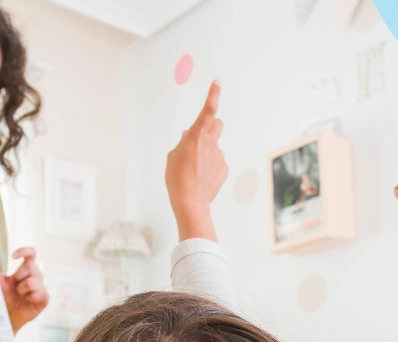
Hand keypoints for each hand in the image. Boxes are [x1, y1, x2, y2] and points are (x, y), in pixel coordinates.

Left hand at [0, 247, 48, 332]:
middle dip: (19, 276)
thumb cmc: (6, 297)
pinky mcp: (44, 299)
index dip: (24, 251)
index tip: (12, 256)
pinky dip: (31, 297)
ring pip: (33, 282)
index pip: (31, 254)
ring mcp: (41, 287)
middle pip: (31, 267)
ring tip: (20, 295)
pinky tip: (28, 300)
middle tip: (15, 286)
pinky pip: (41, 294)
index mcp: (25, 269)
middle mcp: (35, 276)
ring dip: (22, 289)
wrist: (8, 315)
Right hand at [166, 80, 227, 241]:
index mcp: (195, 137)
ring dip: (208, 150)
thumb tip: (189, 136)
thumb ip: (183, 143)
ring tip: (196, 168)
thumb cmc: (177, 178)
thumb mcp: (173, 156)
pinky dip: (211, 165)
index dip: (213, 95)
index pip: (207, 110)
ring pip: (215, 146)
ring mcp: (220, 155)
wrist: (190, 202)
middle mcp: (211, 143)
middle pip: (217, 124)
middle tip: (200, 138)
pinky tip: (202, 177)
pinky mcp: (224, 168)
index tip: (217, 83)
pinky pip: (218, 161)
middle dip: (211, 126)